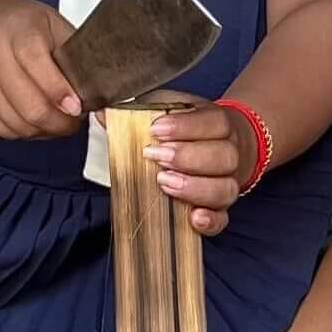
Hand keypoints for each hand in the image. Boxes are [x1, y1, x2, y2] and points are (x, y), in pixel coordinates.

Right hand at [0, 0, 83, 140]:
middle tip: (74, 120)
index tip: (77, 107)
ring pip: (19, 125)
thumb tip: (106, 98)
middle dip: (60, 122)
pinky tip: (36, 120)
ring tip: (57, 119)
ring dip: (45, 130)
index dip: (61, 93)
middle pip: (30, 106)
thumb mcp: (55, 26)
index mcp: (19, 33)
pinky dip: (25, 132)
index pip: (39, 67)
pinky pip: (3, 131)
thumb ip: (79, 59)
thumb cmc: (21, 25)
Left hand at [139, 97, 256, 236]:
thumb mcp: (167, 111)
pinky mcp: (221, 209)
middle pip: (223, 156)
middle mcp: (230, 153)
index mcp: (219, 123)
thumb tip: (101, 114)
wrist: (221, 144)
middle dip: (188, 157)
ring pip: (225, 188)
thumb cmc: (186, 129)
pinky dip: (211, 220)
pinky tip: (194, 217)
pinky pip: (223, 218)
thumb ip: (139, 111)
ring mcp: (228, 182)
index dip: (187, 126)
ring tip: (164, 182)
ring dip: (195, 187)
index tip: (156, 129)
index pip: (214, 122)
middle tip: (157, 157)